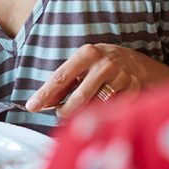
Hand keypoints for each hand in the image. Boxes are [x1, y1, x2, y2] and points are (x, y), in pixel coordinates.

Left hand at [26, 43, 143, 117]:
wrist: (136, 61)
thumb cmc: (99, 64)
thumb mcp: (81, 64)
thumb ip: (65, 82)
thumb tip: (45, 102)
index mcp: (87, 54)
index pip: (61, 77)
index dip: (45, 94)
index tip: (32, 106)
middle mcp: (105, 64)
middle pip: (80, 97)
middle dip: (67, 111)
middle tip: (60, 115)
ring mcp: (121, 77)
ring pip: (97, 106)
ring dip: (86, 113)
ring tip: (83, 109)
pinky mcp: (134, 90)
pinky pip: (113, 110)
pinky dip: (105, 113)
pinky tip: (104, 107)